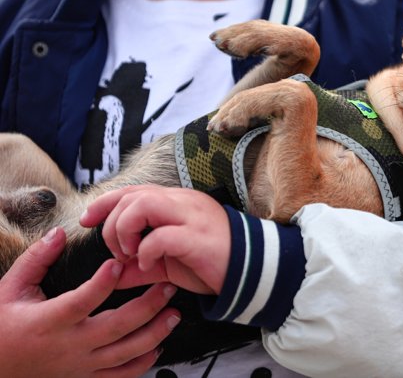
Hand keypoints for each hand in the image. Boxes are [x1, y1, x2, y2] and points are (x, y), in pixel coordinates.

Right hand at [0, 227, 179, 377]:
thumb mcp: (10, 288)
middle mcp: (69, 346)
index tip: (119, 262)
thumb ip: (36, 259)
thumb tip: (59, 234)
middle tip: (168, 286)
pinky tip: (158, 345)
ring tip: (174, 314)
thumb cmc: (2, 326)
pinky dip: (143, 362)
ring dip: (154, 333)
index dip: (102, 283)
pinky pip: (120, 375)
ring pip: (125, 353)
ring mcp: (80, 365)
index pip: (82, 301)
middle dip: (147, 306)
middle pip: (116, 327)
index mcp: (49, 322)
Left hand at [81, 185, 230, 294]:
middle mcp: (183, 202)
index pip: (133, 191)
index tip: (87, 222)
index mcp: (176, 202)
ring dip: (126, 231)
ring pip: (142, 206)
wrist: (251, 270)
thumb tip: (111, 275)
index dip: (104, 203)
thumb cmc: (211, 262)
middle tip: (120, 252)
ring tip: (132, 255)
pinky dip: (146, 253)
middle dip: (112, 225)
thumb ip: (139, 267)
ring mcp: (192, 217)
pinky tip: (151, 267)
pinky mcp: (198, 238)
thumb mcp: (168, 264)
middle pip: (132, 196)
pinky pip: (160, 237)